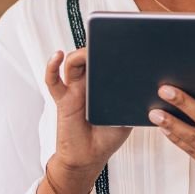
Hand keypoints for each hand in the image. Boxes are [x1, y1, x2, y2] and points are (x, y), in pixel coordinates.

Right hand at [45, 48, 130, 185]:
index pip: (108, 59)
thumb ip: (131, 102)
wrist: (89, 157)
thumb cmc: (108, 136)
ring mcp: (75, 88)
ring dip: (80, 54)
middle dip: (97, 45)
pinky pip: (53, 81)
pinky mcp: (63, 98)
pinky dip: (52, 67)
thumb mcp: (127, 117)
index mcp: (107, 83)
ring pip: (73, 63)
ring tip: (88, 51)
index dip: (114, 46)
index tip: (125, 37)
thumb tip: (142, 86)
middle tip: (107, 38)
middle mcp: (90, 82)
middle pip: (90, 55)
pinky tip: (56, 56)